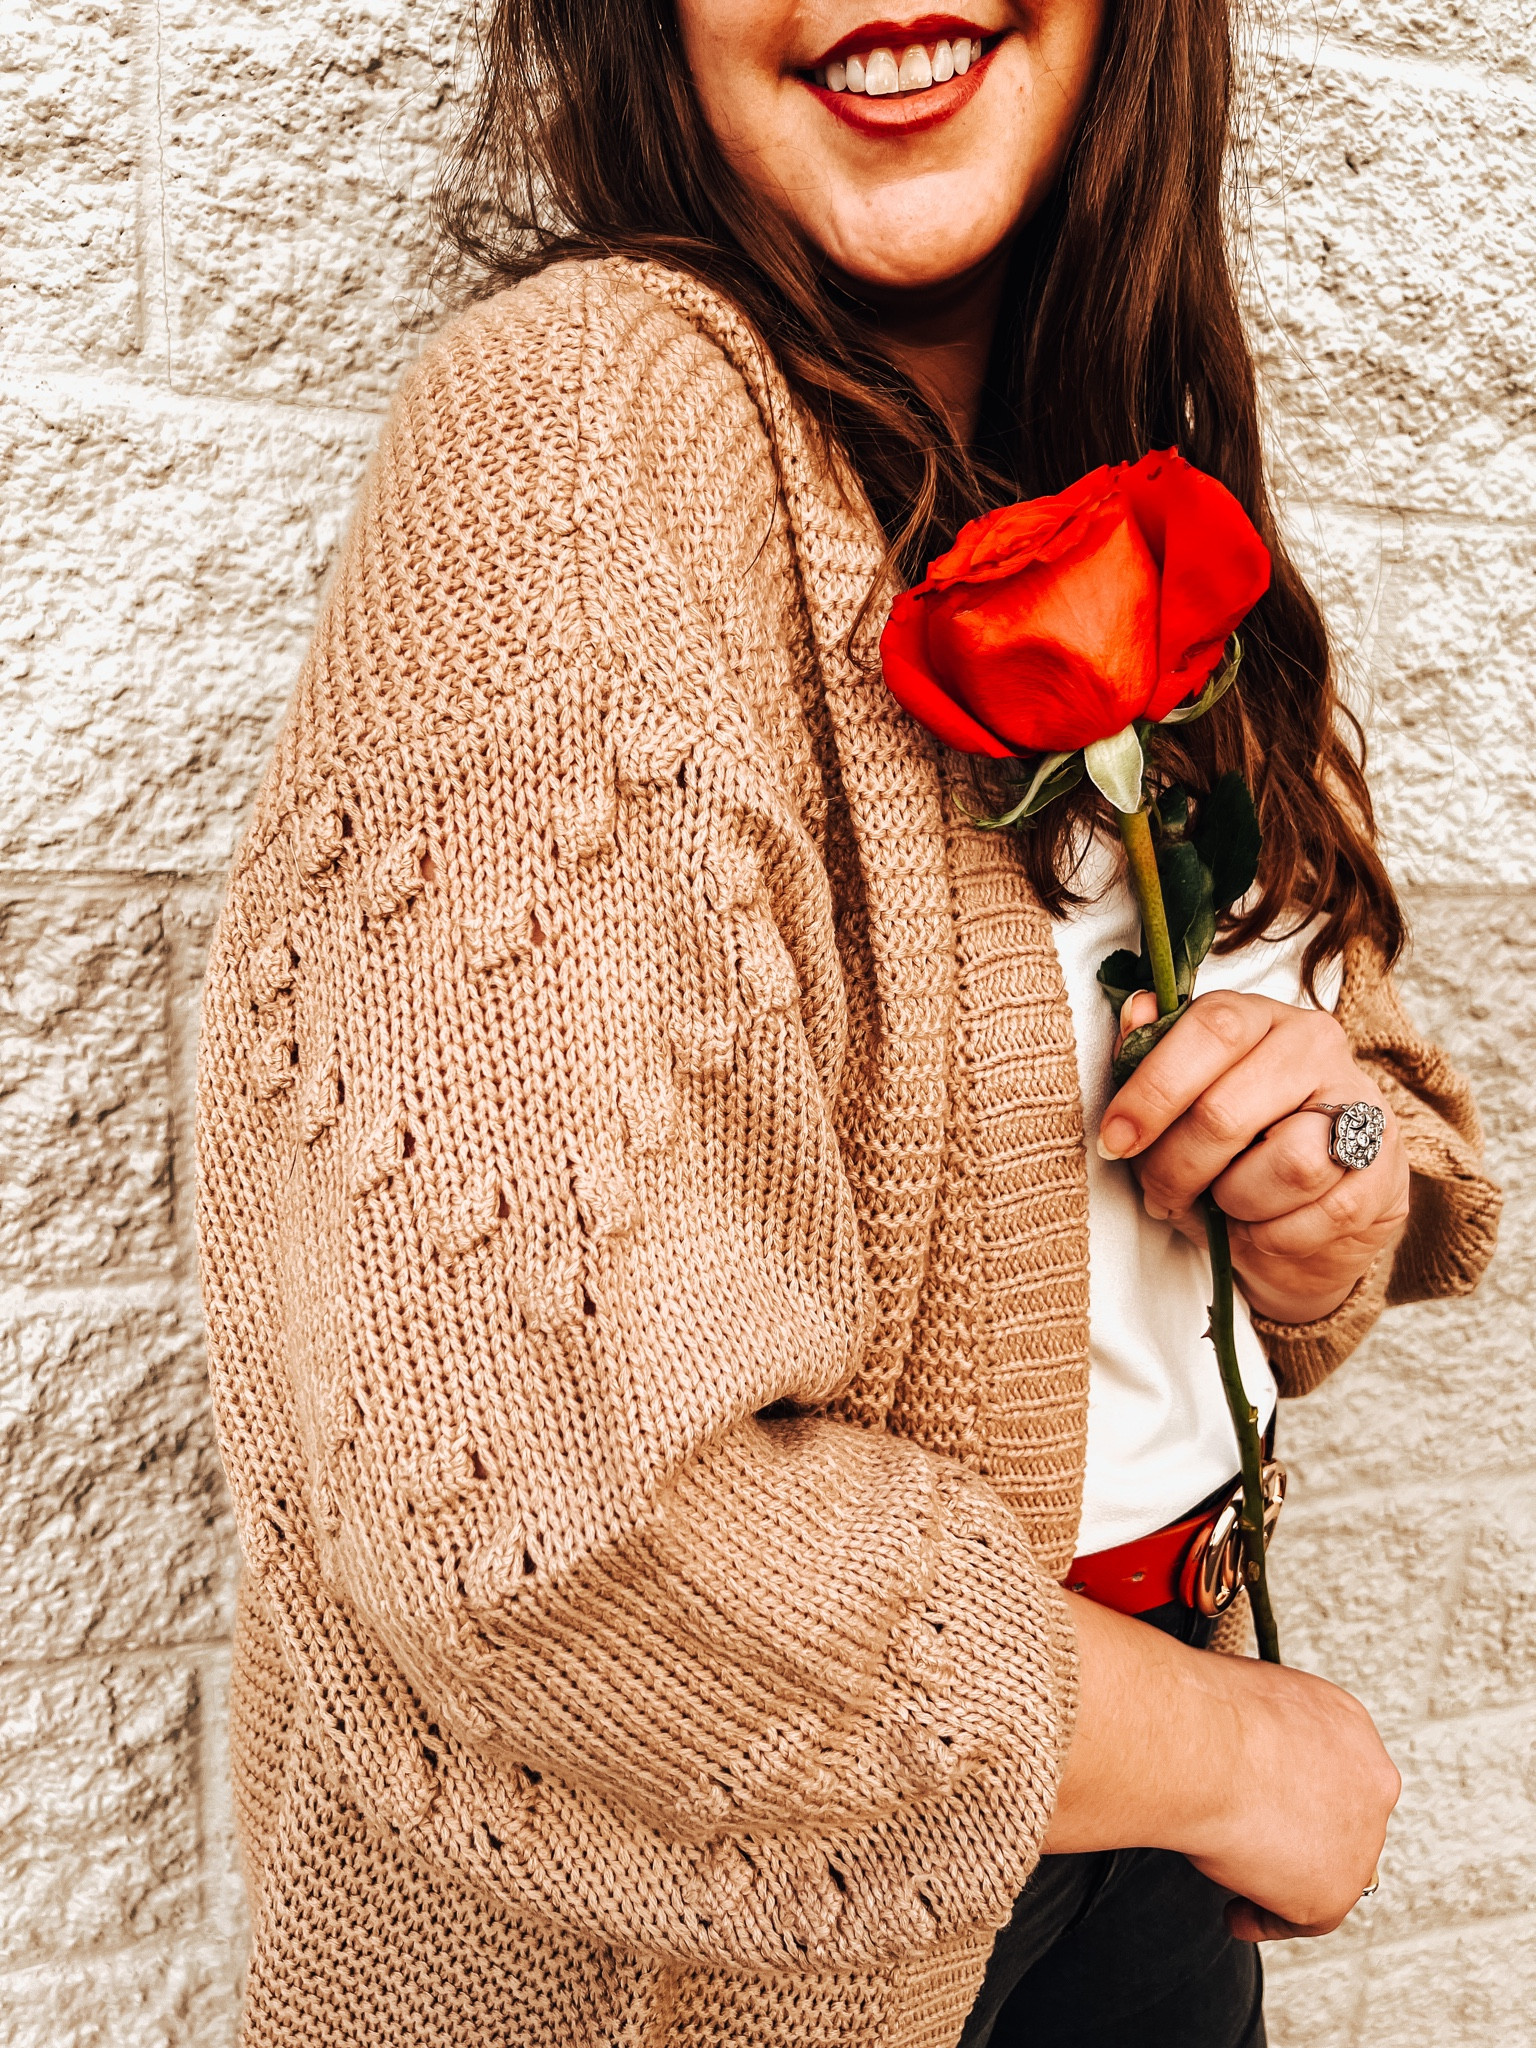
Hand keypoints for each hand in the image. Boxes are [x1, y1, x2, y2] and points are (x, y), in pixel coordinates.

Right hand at [1046, 1595, 1399, 1939]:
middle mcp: (1369, 1780)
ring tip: (1235, 1875)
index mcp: (1348, 1723)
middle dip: (1302, 1833)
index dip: (1299, 1787)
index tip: (1269, 1799)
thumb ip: (1257, 1725)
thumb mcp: (1242, 1696)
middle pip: (1340, 1819)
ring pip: (1325, 1868)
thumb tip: (1224, 1735)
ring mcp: (1359, 1839)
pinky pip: (1302, 1917)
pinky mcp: (1334, 1890)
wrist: (1200, 1744)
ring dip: (1284, 1875)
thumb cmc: (1204, 1710)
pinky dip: (1264, 1918)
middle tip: (1256, 1841)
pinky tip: (1235, 1913)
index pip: (1333, 1767)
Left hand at [1098, 990, 1409, 1323]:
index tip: (1117, 1139)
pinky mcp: (1386, 1173)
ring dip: (1235, 1201)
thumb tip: (1134, 1011)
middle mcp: (1318, 1047)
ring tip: (1224, 1204)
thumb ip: (1152, 1058)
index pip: (1211, 1029)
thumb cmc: (1233, 1150)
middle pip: (1228, 1111)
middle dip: (1176, 1166)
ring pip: (1286, 1165)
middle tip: (1160, 1191)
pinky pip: (1322, 1215)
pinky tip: (1265, 1227)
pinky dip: (1276, 1235)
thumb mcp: (1183, 1104)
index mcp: (1262, 1016)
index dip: (1153, 1089)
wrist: (1307, 1221)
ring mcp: (1362, 1107)